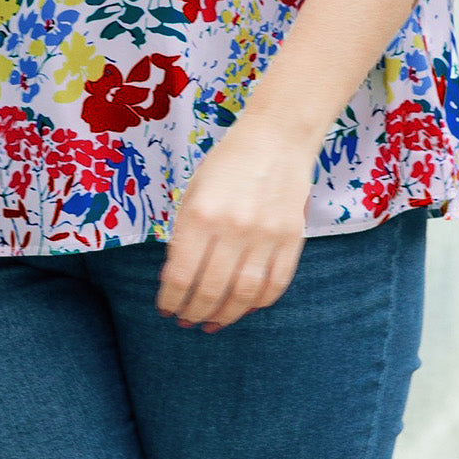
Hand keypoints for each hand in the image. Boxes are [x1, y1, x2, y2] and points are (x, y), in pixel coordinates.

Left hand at [154, 111, 315, 332]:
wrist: (276, 137)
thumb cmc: (227, 162)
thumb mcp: (194, 191)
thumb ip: (184, 234)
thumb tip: (174, 280)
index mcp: (201, 213)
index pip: (181, 276)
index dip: (170, 300)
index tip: (166, 309)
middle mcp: (233, 227)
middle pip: (211, 291)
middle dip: (194, 312)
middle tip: (186, 320)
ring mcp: (266, 235)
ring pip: (244, 296)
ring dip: (224, 316)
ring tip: (212, 322)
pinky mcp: (292, 238)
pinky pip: (275, 285)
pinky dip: (258, 303)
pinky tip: (243, 307)